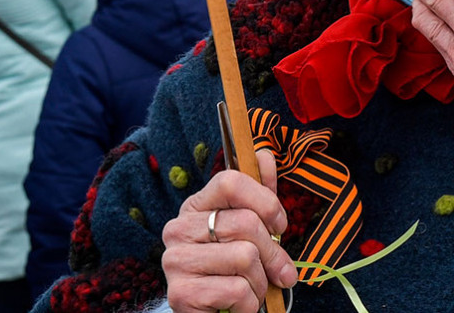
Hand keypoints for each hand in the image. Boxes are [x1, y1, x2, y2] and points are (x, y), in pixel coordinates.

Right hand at [162, 161, 295, 312]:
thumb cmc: (232, 271)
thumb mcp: (249, 231)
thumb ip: (259, 195)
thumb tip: (264, 156)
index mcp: (196, 207)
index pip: (230, 181)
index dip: (265, 202)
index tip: (279, 226)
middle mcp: (178, 229)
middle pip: (246, 223)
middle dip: (273, 253)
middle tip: (278, 272)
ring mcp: (175, 261)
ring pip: (245, 258)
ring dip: (260, 282)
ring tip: (250, 289)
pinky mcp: (180, 294)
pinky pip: (237, 290)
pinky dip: (249, 304)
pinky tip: (237, 306)